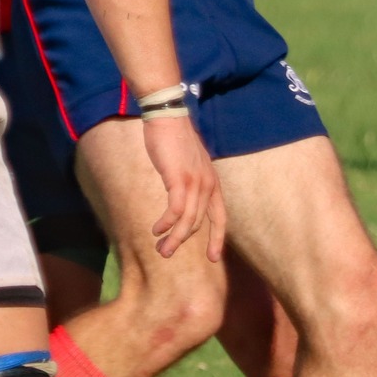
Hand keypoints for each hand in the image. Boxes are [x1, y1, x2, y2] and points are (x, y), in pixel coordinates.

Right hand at [140, 116, 225, 260]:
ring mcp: (195, 182)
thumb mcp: (188, 167)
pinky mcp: (179, 179)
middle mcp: (208, 185)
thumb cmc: (175, 142)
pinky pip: (176, 209)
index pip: (219, 217)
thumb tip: (183, 200)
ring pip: (188, 220)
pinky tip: (157, 230)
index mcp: (213, 184)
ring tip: (161, 249)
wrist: (168, 118)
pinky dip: (167, 223)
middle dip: (182, 241)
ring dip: (174, 238)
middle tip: (166, 253)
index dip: (217, 238)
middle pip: (199, 223)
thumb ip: (189, 184)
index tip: (213, 257)